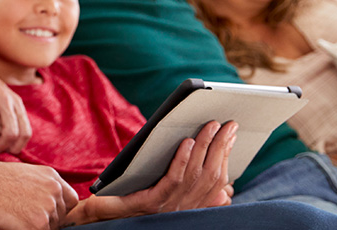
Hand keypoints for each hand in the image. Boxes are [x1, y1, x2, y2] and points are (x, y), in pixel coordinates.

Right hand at [0, 160, 76, 229]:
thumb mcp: (24, 174)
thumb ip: (41, 187)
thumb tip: (46, 204)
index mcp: (52, 177)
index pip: (71, 200)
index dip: (59, 208)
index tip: (45, 211)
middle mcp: (54, 191)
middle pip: (61, 216)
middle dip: (47, 219)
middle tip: (24, 214)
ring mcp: (48, 208)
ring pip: (51, 227)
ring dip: (36, 226)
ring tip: (15, 216)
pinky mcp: (38, 225)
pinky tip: (13, 222)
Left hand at [67, 121, 236, 224]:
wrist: (103, 213)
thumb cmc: (133, 193)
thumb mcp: (163, 183)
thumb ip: (187, 176)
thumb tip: (218, 165)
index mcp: (191, 202)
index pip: (217, 178)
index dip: (227, 154)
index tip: (233, 131)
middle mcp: (183, 206)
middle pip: (211, 175)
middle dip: (222, 147)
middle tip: (229, 123)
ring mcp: (168, 206)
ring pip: (194, 175)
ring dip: (205, 148)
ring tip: (210, 126)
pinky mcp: (149, 203)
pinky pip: (171, 180)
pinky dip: (181, 160)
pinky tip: (186, 142)